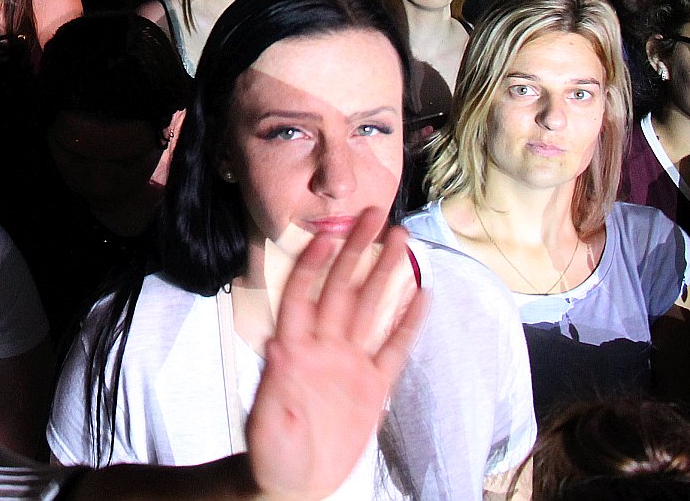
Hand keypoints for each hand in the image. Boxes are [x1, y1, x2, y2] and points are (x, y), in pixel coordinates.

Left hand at [247, 209, 426, 500]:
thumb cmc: (272, 454)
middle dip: (356, 251)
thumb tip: (278, 346)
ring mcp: (350, 364)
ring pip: (370, 309)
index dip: (312, 265)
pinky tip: (422, 294)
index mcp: (294, 351)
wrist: (294, 482)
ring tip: (402, 240)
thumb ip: (273, 388)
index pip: (302, 296)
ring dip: (385, 275)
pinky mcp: (373, 387)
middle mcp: (324, 348)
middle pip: (342, 289)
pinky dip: (408, 322)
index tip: (327, 234)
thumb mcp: (266, 425)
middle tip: (374, 214)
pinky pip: (394, 348)